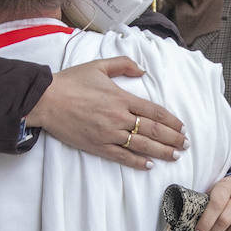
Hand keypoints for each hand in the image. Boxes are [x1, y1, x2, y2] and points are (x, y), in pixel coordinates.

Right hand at [26, 57, 186, 168]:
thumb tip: (142, 71)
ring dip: (161, 152)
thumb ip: (123, 64)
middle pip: (153, 130)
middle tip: (185, 145)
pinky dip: (136, 162)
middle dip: (172, 139)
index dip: (171, 121)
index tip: (181, 127)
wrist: (46, 100)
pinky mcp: (97, 146)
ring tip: (174, 156)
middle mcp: (119, 117)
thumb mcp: (98, 65)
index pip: (154, 111)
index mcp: (122, 98)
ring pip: (142, 145)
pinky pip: (122, 157)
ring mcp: (109, 133)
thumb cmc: (71, 81)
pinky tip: (148, 165)